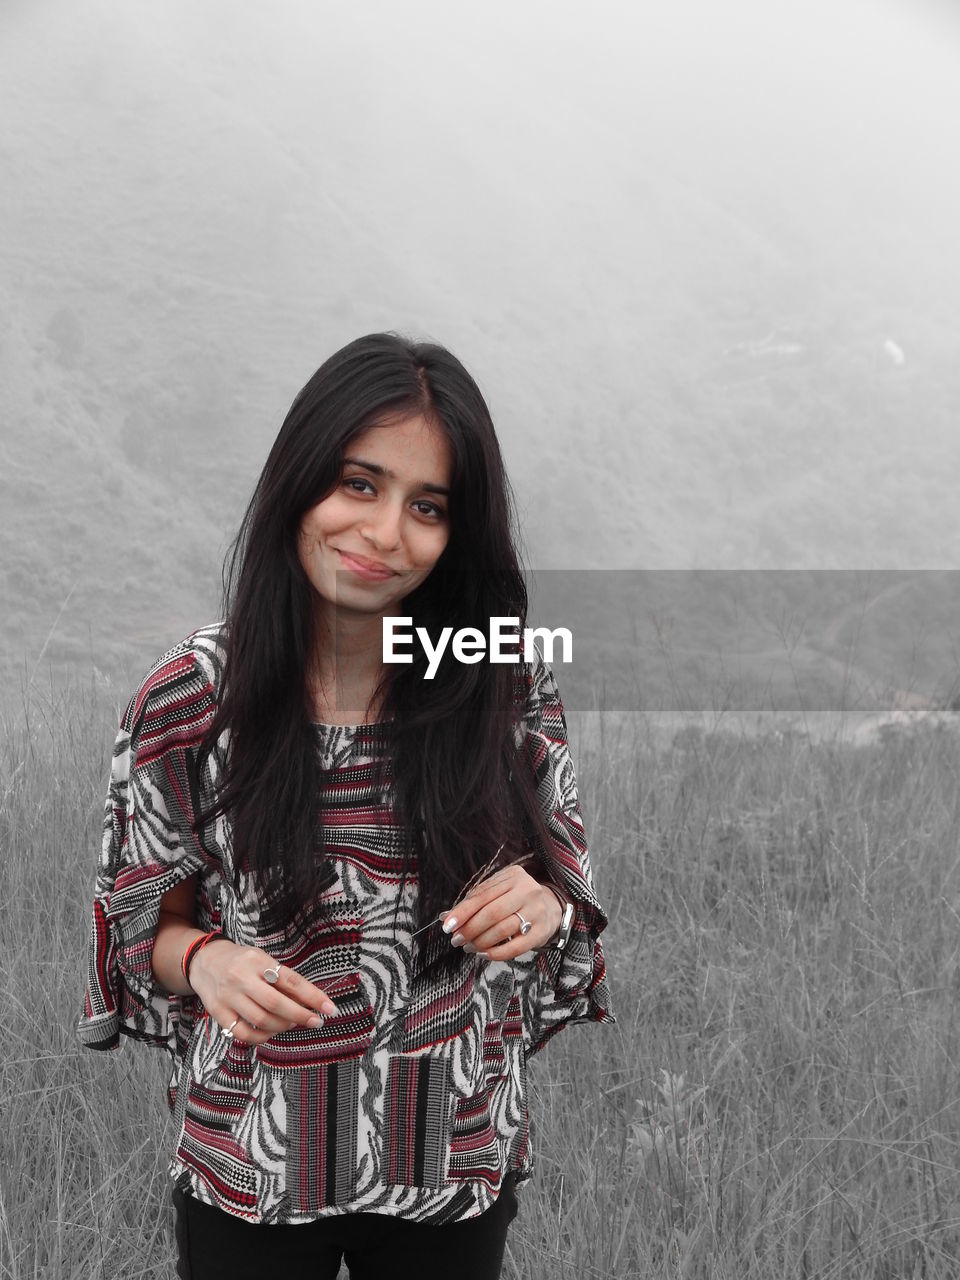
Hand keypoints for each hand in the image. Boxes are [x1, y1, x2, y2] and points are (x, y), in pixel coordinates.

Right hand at [189, 938, 337, 1045]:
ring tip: (292, 1024)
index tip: (330, 1008)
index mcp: (257, 960)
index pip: (291, 980)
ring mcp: (228, 996)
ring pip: (261, 1020)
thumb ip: (282, 979)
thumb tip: (310, 1001)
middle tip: (316, 1022)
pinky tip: (271, 1033)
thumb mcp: (262, 960)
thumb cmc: (241, 962)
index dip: (313, 996)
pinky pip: (243, 1033)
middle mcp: (241, 977)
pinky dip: (261, 1037)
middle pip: (275, 1003)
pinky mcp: (218, 1012)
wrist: (205, 962)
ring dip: (283, 1026)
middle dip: (300, 1015)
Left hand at [440, 864, 564, 961]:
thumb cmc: (516, 899)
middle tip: (456, 940)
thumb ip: (474, 901)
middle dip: (469, 929)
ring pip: (502, 930)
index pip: (482, 895)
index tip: (447, 925)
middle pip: (491, 913)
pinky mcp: (542, 932)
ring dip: (480, 942)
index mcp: (513, 876)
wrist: (552, 906)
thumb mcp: (498, 891)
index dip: (462, 912)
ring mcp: (537, 911)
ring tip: (468, 947)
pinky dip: (496, 953)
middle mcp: (527, 891)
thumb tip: (446, 917)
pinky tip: (484, 954)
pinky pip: (515, 947)